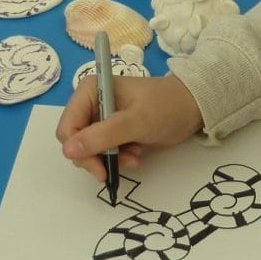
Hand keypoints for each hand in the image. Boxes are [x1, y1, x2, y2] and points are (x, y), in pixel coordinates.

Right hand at [56, 74, 203, 181]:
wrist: (192, 108)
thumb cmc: (165, 107)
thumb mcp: (135, 122)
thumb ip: (102, 136)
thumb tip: (68, 150)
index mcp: (90, 90)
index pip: (67, 127)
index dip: (78, 150)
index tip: (99, 168)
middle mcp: (91, 103)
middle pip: (75, 141)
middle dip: (95, 157)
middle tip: (114, 169)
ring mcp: (101, 118)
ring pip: (89, 150)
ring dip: (109, 160)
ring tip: (133, 158)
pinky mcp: (113, 131)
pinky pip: (103, 152)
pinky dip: (118, 158)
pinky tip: (136, 155)